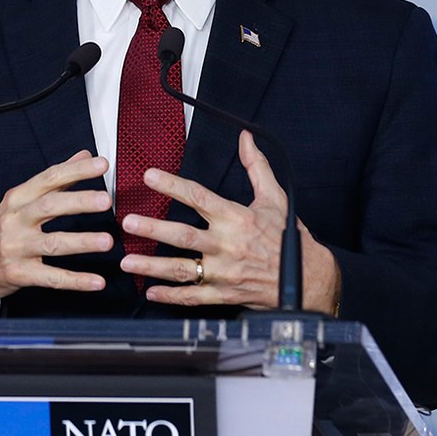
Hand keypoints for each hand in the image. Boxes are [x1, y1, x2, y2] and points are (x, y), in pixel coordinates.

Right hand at [0, 150, 111, 316]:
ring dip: (82, 242)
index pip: (49, 178)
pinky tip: (97, 281)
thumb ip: (55, 179)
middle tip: (106, 200)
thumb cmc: (1, 229)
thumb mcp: (21, 200)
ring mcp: (16, 248)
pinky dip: (76, 281)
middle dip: (79, 202)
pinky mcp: (19, 274)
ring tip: (107, 241)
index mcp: (18, 198)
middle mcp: (16, 220)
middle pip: (50, 207)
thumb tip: (84, 155)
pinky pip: (51, 278)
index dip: (76, 171)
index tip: (102, 164)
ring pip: (53, 244)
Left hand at [120, 131, 339, 311]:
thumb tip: (245, 138)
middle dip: (153, 229)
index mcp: (236, 218)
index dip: (172, 185)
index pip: (199, 196)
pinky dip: (171, 296)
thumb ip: (257, 166)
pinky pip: (194, 297)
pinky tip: (151, 292)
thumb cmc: (288, 237)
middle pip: (184, 235)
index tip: (149, 176)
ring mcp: (225, 272)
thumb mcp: (275, 197)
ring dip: (153, 265)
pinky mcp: (225, 294)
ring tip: (127, 262)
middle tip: (128, 222)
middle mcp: (227, 244)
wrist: (309, 279)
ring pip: (183, 268)